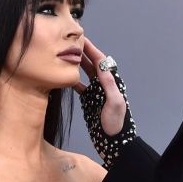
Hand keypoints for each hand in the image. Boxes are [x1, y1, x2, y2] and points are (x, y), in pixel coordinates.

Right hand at [74, 38, 136, 167]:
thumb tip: (102, 65)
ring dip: (78, 64)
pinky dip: (73, 80)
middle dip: (83, 53)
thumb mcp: (115, 103)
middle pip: (92, 64)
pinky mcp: (89, 101)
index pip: (100, 61)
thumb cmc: (117, 123)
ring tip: (66, 54)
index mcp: (111, 82)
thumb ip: (109, 84)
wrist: (114, 142)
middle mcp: (104, 85)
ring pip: (86, 74)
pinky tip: (65, 76)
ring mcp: (96, 93)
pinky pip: (80, 87)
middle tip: (71, 42)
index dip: (91, 49)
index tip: (81, 39)